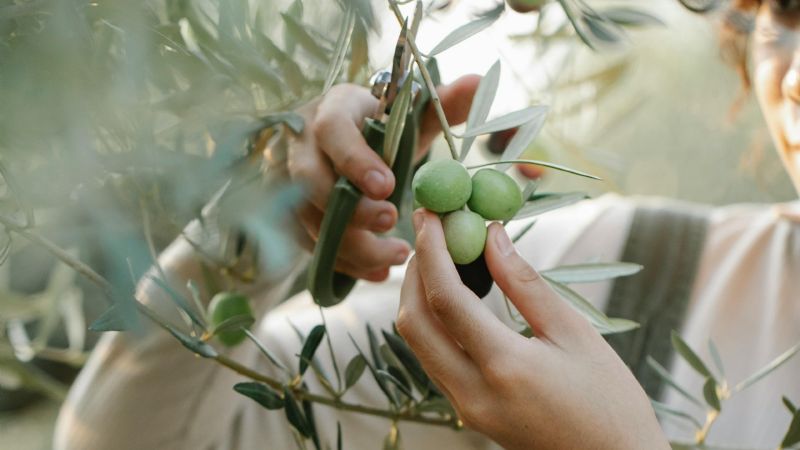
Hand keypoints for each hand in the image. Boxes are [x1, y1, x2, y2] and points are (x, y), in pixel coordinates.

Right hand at [285, 77, 478, 281]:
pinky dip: (346, 263)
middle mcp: (303, 145)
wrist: (351, 143)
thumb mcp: (412, 114)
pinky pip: (311, 246)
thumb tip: (479, 82)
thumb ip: (445, 102)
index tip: (388, 186)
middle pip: (309, 181)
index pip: (331, 131)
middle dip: (350, 209)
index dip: (355, 160)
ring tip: (397, 255)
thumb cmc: (383, 127)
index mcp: (333, 110)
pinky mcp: (295, 216)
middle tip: (391, 221)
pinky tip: (379, 273)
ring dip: (352, 245)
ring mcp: (291, 183)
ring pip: (308, 220)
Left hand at [397, 209, 668, 449]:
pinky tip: (453, 296)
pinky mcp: (468, 413)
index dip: (431, 251)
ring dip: (419, 296)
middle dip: (414, 272)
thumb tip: (491, 236)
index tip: (429, 214)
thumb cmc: (610, 401)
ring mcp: (465, 408)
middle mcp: (472, 392)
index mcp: (504, 367)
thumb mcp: (575, 334)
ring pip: (418, 344)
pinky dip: (433, 323)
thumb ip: (525, 283)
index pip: (446, 299)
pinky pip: (433, 360)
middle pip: (414, 323)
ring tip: (439, 256)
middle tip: (429, 232)